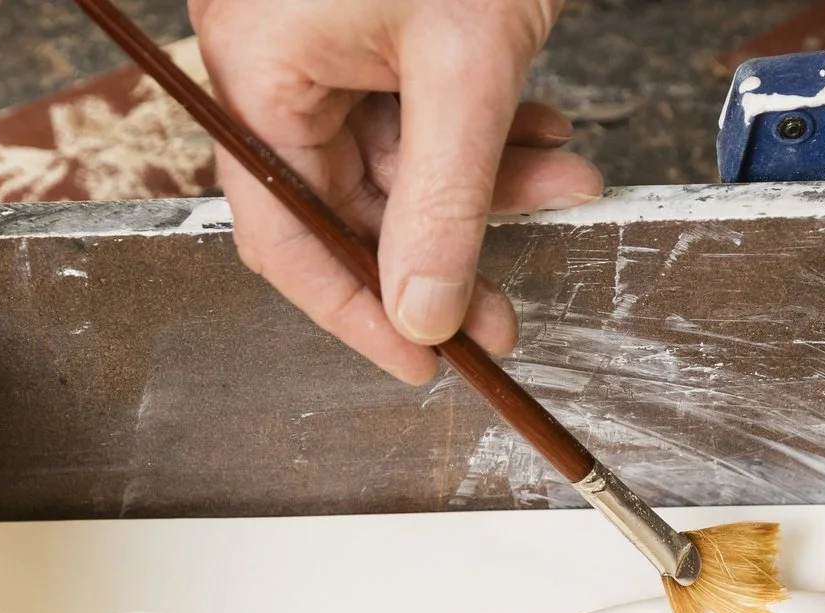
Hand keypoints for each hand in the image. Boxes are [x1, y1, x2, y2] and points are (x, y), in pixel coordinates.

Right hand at [188, 0, 604, 383]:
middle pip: (348, 200)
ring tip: (564, 182)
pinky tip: (542, 131)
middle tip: (507, 306)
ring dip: (484, 181)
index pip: (289, 236)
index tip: (424, 366)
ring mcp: (321, 29)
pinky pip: (415, 98)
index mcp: (260, 66)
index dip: (357, 314)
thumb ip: (446, 201)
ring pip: (396, 151)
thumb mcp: (467, 65)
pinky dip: (482, 125)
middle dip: (445, 244)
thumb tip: (426, 311)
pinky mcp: (372, 11)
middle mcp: (272, 54)